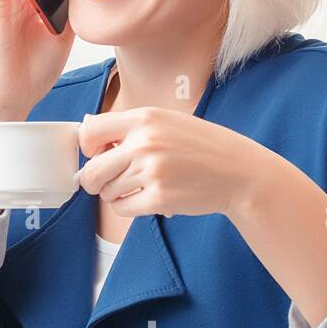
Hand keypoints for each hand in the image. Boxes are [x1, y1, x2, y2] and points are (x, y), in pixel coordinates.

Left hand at [74, 107, 273, 219]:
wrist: (239, 172)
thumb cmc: (201, 146)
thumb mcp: (167, 121)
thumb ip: (130, 126)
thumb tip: (86, 131)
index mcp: (145, 118)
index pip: (90, 131)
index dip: (88, 147)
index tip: (97, 154)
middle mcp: (145, 143)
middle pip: (92, 170)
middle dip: (93, 180)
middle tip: (104, 182)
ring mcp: (152, 171)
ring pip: (107, 192)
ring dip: (115, 194)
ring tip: (136, 187)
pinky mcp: (160, 198)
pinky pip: (122, 209)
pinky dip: (127, 207)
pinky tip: (143, 199)